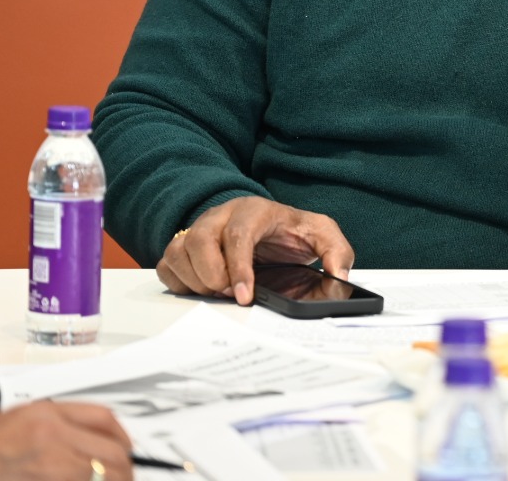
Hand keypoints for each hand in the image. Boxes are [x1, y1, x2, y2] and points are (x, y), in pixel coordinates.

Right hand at [0, 402, 131, 480]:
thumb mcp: (23, 417)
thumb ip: (63, 422)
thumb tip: (98, 435)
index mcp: (47, 416)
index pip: (106, 420)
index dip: (123, 436)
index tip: (127, 447)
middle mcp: (53, 440)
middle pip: (113, 454)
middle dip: (124, 467)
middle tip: (124, 473)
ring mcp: (50, 470)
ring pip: (101, 476)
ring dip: (112, 480)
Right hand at [156, 196, 353, 305]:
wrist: (270, 225)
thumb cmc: (292, 231)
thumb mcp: (321, 235)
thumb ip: (337, 252)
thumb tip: (340, 276)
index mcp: (255, 210)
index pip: (238, 234)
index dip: (238, 268)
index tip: (244, 297)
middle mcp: (221, 215)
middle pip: (200, 241)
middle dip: (213, 275)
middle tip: (230, 295)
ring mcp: (199, 228)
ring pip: (179, 251)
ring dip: (195, 280)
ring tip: (218, 293)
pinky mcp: (185, 244)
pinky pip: (167, 263)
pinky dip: (178, 281)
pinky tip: (200, 289)